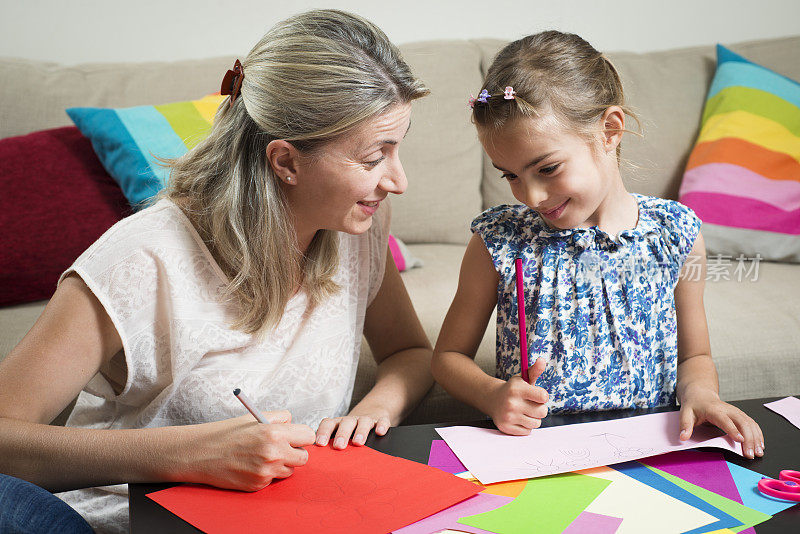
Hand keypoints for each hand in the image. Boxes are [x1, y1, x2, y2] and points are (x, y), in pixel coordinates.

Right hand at [190, 410, 315, 491]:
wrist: (202, 453)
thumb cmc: (227, 433)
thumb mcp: (254, 417)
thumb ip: (279, 417)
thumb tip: (294, 422)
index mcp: (275, 433)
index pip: (308, 436)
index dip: (302, 436)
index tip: (296, 437)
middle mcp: (273, 453)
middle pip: (304, 458)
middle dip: (295, 452)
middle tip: (283, 448)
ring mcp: (266, 471)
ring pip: (290, 470)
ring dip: (282, 464)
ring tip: (263, 455)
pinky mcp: (258, 485)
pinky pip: (273, 479)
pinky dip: (266, 474)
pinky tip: (252, 465)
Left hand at [315, 412, 391, 448]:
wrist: (371, 414)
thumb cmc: (350, 435)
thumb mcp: (339, 438)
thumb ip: (330, 449)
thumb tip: (318, 467)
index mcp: (338, 424)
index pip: (328, 424)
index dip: (323, 432)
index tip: (320, 444)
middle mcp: (351, 421)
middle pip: (345, 423)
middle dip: (342, 434)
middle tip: (339, 446)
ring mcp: (366, 420)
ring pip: (363, 422)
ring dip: (360, 431)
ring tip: (358, 443)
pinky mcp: (380, 420)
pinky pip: (382, 421)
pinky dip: (381, 425)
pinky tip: (380, 433)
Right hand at [487, 358, 548, 434]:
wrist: (492, 399)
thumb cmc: (512, 389)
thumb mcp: (522, 379)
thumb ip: (534, 371)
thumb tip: (542, 360)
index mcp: (517, 389)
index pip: (544, 397)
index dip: (542, 396)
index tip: (536, 395)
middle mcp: (512, 403)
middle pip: (543, 412)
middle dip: (539, 408)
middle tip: (530, 404)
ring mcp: (508, 416)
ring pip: (536, 423)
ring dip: (533, 418)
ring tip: (524, 411)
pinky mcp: (506, 428)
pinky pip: (528, 431)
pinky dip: (525, 426)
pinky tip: (518, 418)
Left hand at [679, 387, 764, 458]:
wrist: (700, 394)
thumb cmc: (693, 405)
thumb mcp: (685, 413)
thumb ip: (685, 425)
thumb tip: (683, 438)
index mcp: (714, 410)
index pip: (725, 420)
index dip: (733, 430)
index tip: (740, 440)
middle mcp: (728, 410)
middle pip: (742, 422)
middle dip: (749, 439)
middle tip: (750, 454)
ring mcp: (736, 412)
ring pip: (750, 423)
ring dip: (756, 438)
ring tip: (759, 452)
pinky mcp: (740, 415)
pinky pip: (752, 424)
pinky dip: (758, 434)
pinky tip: (760, 445)